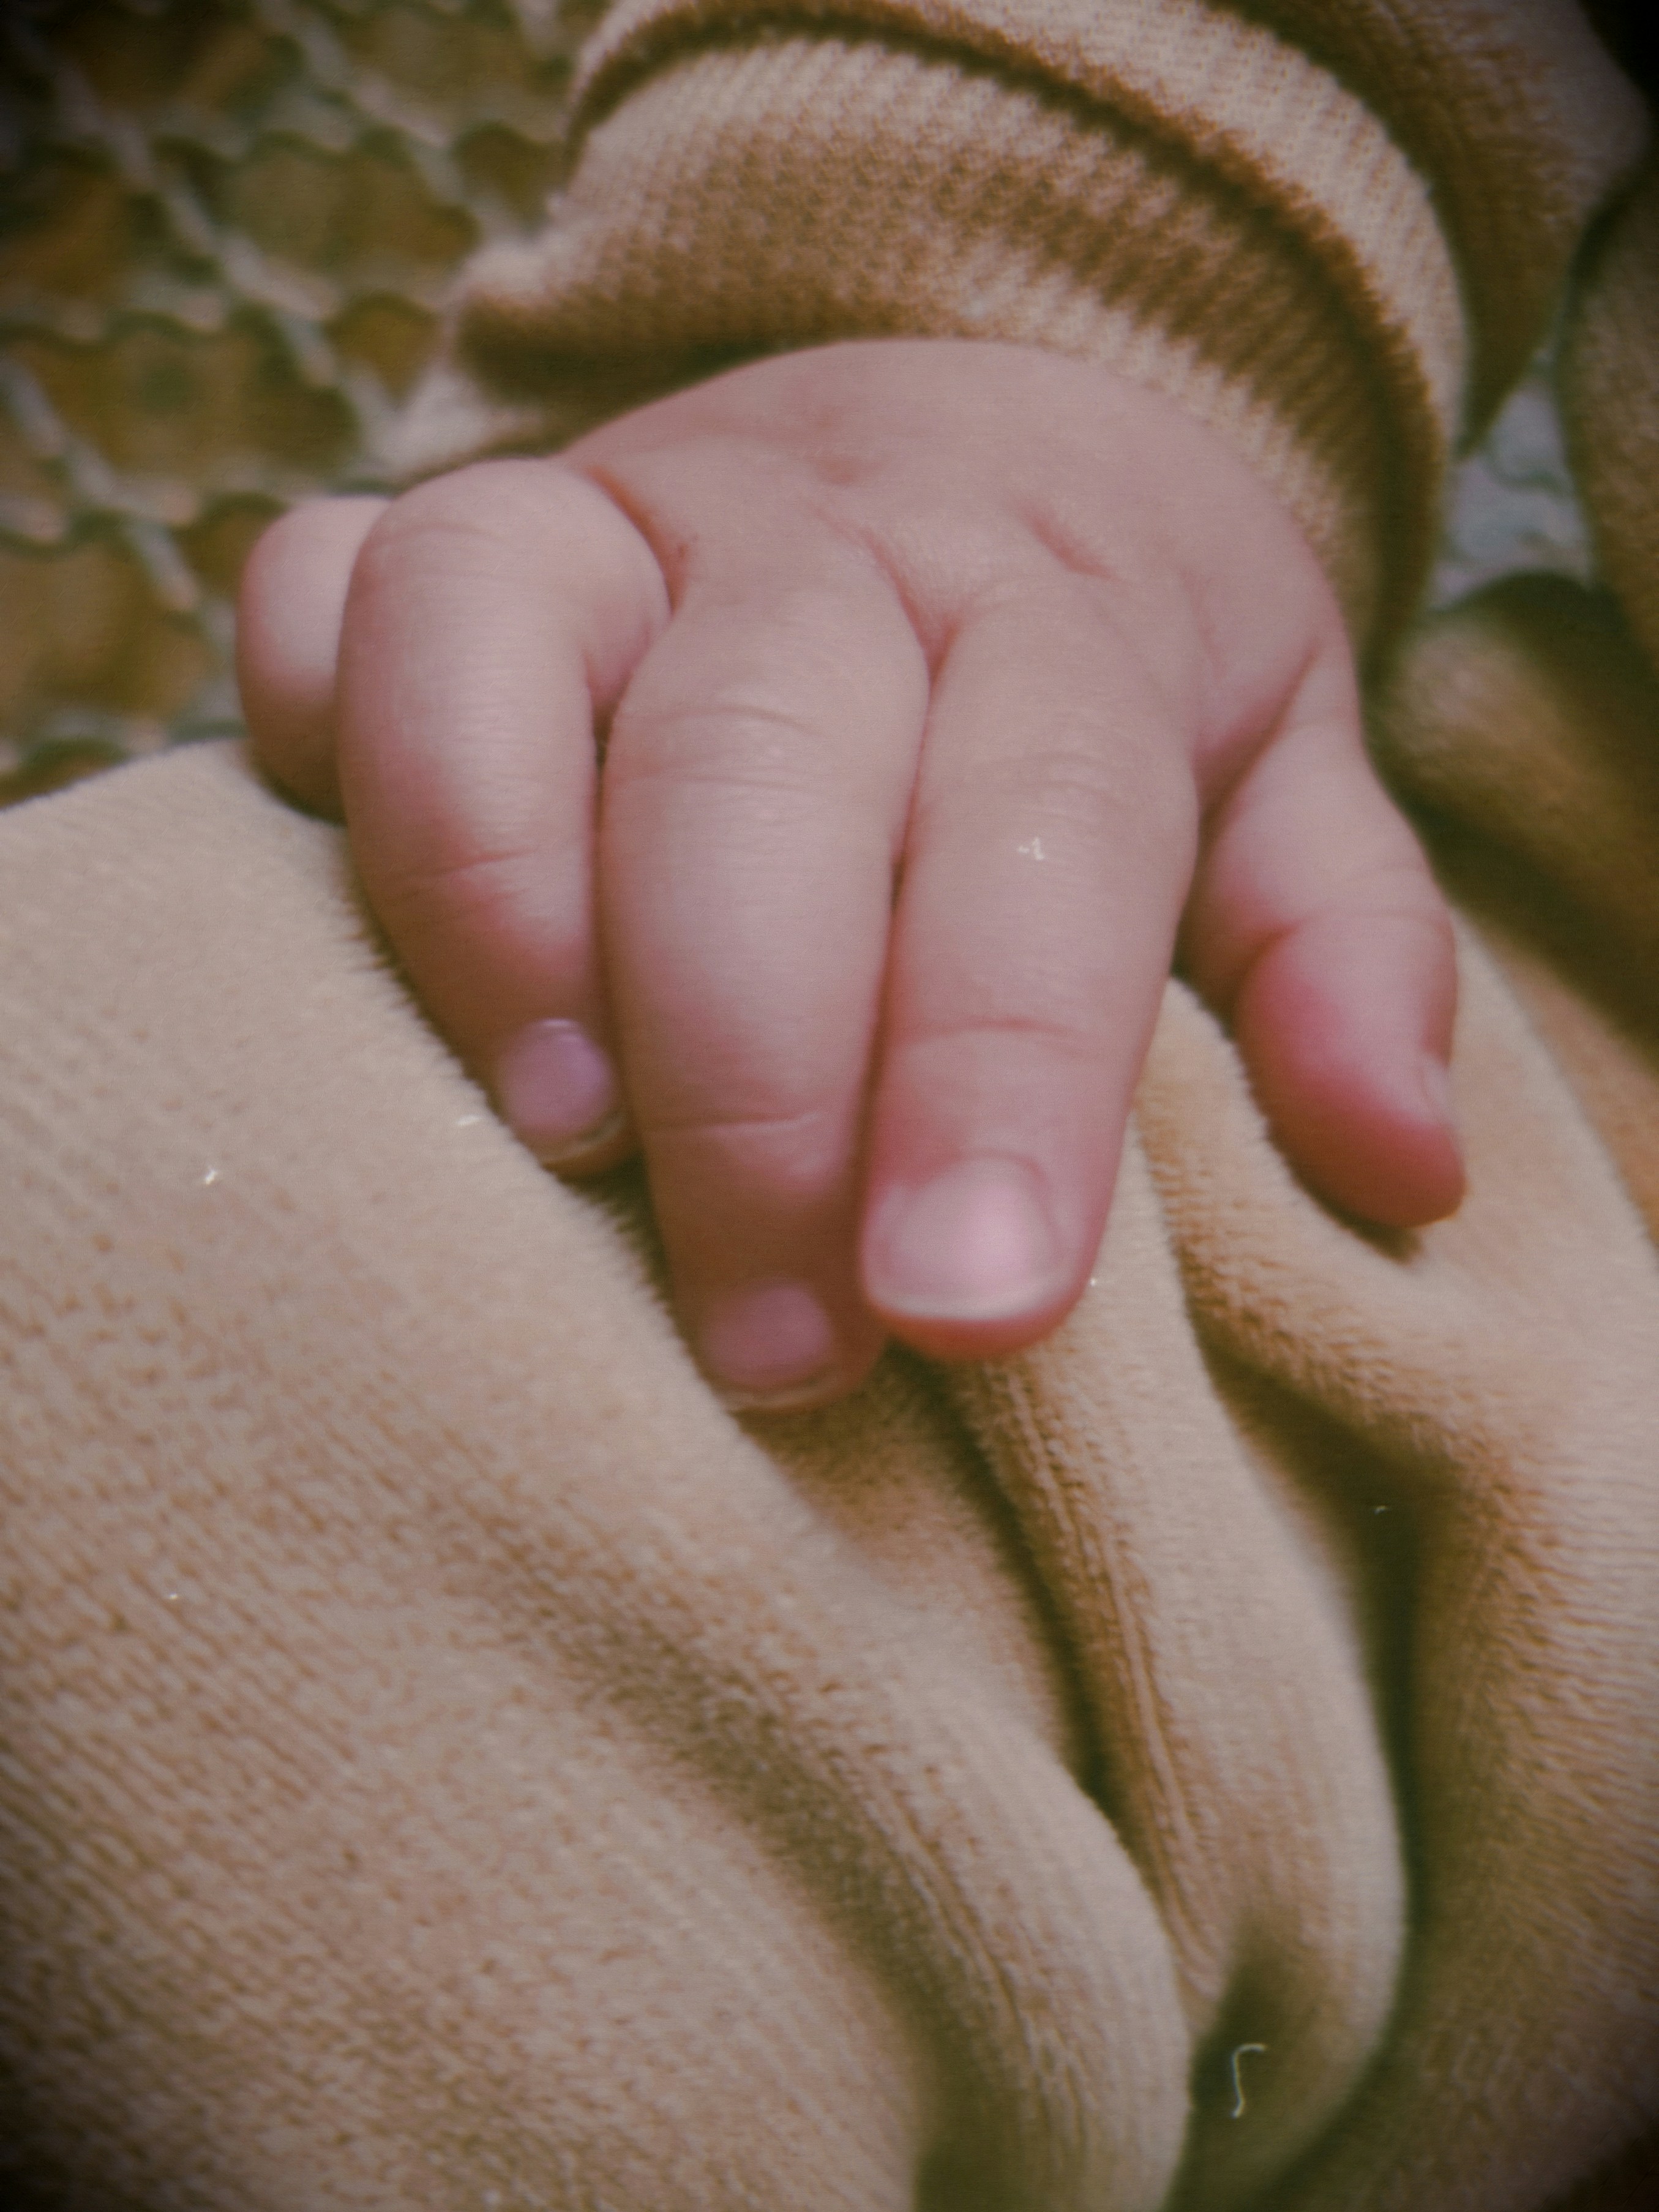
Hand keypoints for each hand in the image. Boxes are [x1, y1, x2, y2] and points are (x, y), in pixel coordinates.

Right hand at [238, 340, 1460, 1407]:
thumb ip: (1342, 955)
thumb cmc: (1115, 668)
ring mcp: (607, 515)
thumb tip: (1399, 1173)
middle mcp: (822, 535)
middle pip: (759, 764)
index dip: (996, 1068)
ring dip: (502, 908)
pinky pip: (318, 593)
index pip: (1042, 820)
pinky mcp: (441, 536)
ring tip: (564, 1146)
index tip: (966, 1310)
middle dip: (755, 1076)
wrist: (970, 423)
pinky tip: (377, 941)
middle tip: (776, 1343)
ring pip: (491, 644)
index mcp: (1057, 598)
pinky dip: (315, 739)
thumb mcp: (1284, 776)